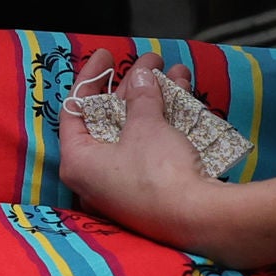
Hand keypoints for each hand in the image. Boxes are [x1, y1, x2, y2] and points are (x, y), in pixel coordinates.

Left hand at [52, 54, 241, 251]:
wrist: (201, 220)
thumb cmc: (159, 174)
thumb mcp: (145, 126)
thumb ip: (139, 96)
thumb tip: (140, 76)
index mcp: (78, 162)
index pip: (75, 110)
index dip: (91, 78)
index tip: (108, 55)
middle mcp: (96, 178)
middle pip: (110, 119)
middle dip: (135, 86)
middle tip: (151, 61)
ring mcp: (124, 187)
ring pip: (137, 132)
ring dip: (157, 99)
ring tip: (175, 71)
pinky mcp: (151, 192)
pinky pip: (154, 148)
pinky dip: (167, 123)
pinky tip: (187, 96)